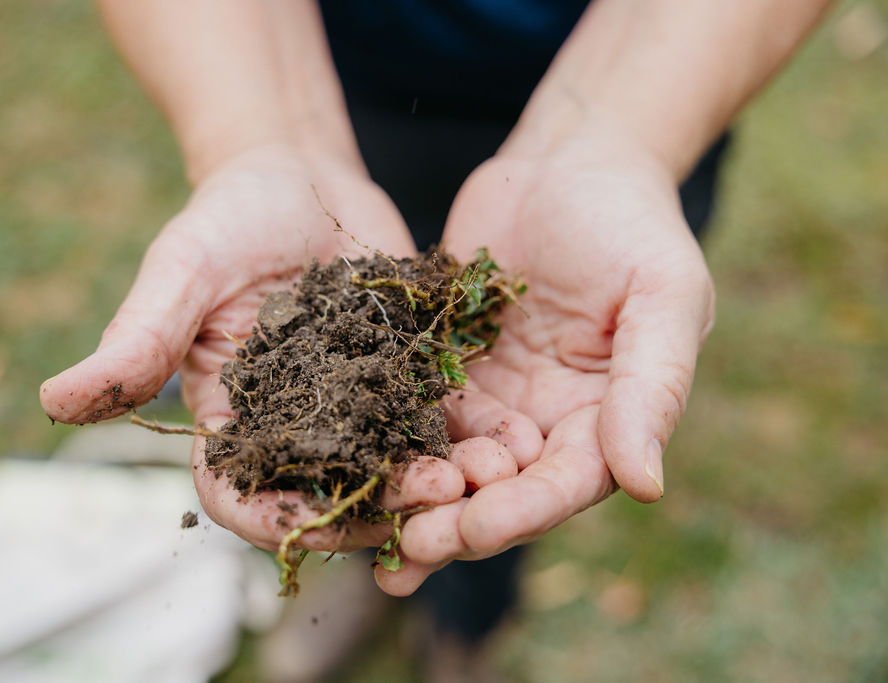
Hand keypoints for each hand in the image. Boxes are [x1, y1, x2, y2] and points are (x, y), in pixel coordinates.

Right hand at [39, 146, 541, 555]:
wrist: (296, 174)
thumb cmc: (223, 218)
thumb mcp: (179, 272)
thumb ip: (135, 338)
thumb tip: (52, 401)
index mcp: (233, 421)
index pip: (240, 495)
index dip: (270, 518)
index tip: (309, 520)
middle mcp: (297, 429)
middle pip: (332, 492)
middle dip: (380, 508)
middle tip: (434, 504)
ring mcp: (356, 408)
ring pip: (394, 465)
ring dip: (439, 481)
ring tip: (485, 475)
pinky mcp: (405, 378)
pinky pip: (439, 417)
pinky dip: (470, 433)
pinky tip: (511, 438)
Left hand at [377, 115, 714, 593]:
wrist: (571, 160)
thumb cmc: (632, 222)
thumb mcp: (662, 298)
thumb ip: (650, 388)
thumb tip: (645, 486)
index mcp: (605, 418)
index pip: (564, 483)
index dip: (520, 510)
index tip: (473, 528)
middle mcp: (547, 421)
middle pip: (501, 489)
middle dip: (458, 521)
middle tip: (409, 549)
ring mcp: (495, 397)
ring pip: (452, 464)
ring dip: (417, 503)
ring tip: (373, 547)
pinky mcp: (447, 366)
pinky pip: (415, 412)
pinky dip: (388, 444)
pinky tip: (349, 470)